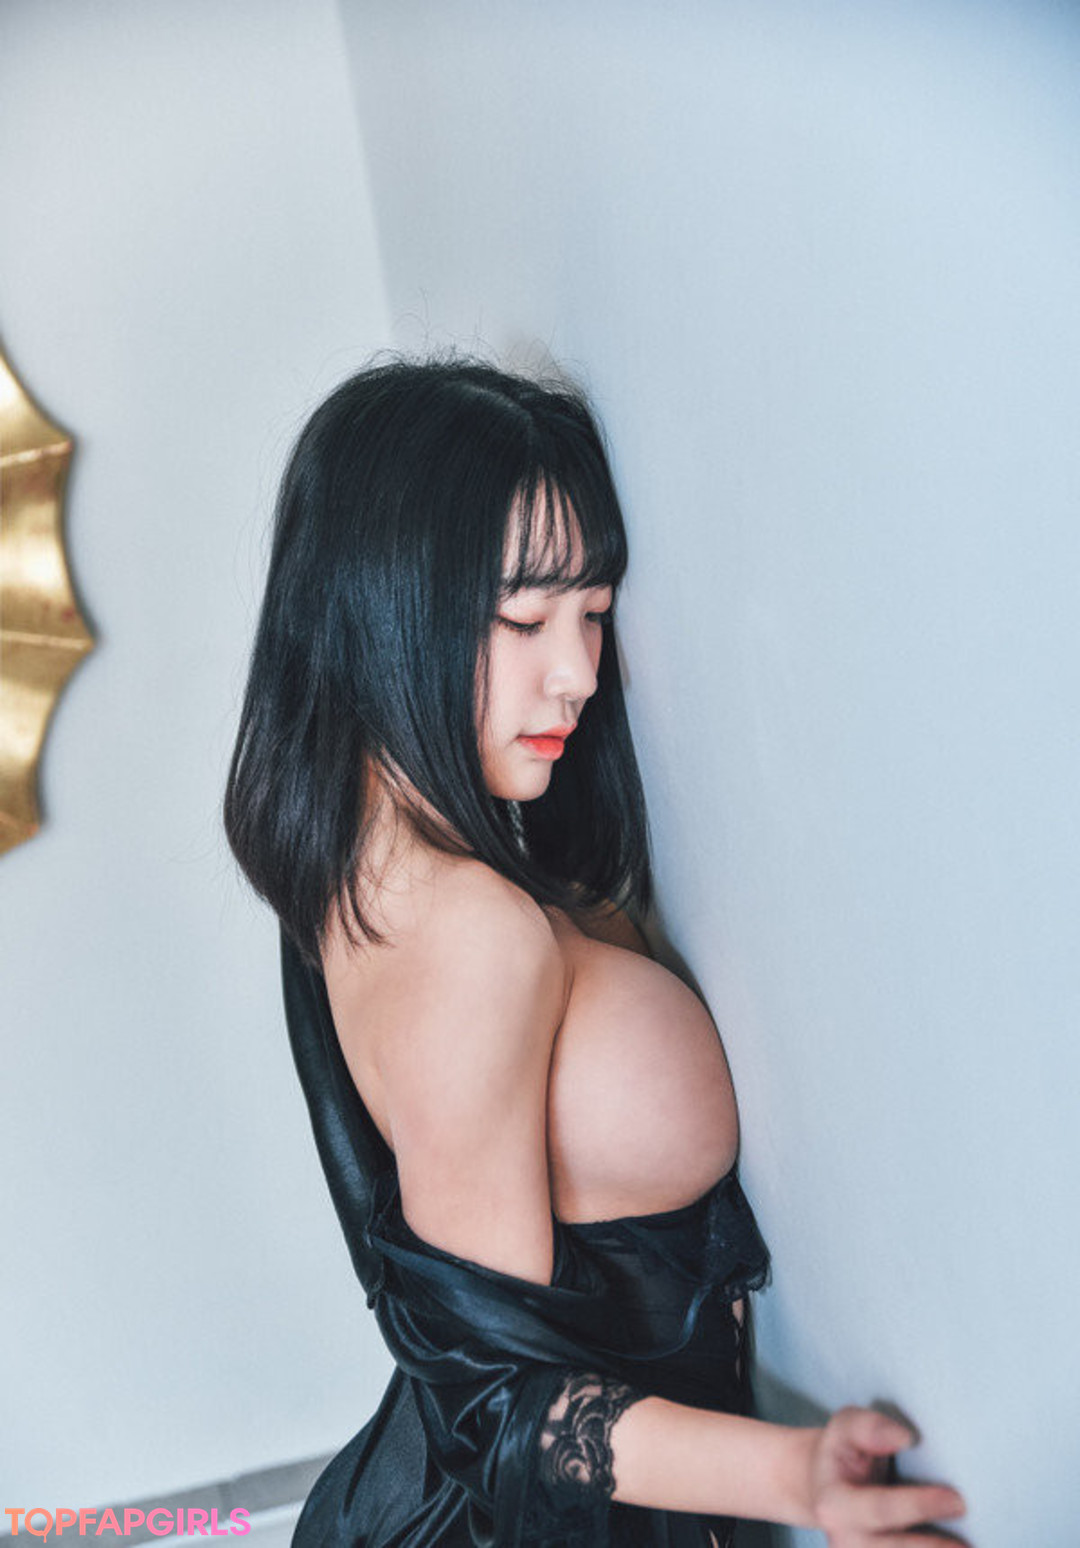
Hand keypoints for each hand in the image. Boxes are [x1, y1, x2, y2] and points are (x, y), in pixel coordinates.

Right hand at [808, 1407, 966, 1545]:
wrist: (825, 1486)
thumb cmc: (842, 1453)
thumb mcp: (845, 1427)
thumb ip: (868, 1426)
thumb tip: (904, 1437)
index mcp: (834, 1505)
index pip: (882, 1509)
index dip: (920, 1506)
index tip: (956, 1501)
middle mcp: (845, 1540)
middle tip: (969, 1543)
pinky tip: (954, 1547)